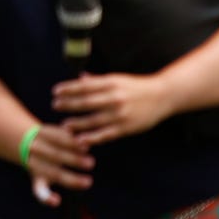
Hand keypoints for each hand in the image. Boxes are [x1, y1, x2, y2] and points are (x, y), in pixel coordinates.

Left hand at [22, 124, 93, 206]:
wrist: (26, 140)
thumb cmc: (40, 167)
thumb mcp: (39, 181)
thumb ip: (46, 194)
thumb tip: (55, 202)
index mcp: (36, 176)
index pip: (40, 190)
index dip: (47, 197)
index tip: (57, 201)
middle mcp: (35, 161)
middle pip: (54, 172)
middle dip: (72, 178)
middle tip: (89, 178)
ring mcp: (38, 146)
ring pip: (56, 153)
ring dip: (73, 156)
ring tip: (89, 158)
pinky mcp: (43, 132)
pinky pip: (57, 137)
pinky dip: (70, 141)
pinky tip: (84, 143)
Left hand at [52, 71, 170, 145]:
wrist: (163, 96)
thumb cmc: (137, 86)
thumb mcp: (118, 79)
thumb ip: (98, 81)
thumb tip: (79, 78)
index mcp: (111, 83)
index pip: (84, 86)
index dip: (68, 89)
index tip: (55, 91)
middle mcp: (114, 97)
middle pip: (86, 102)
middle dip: (68, 104)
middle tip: (54, 105)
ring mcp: (120, 113)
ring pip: (93, 120)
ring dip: (77, 123)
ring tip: (64, 125)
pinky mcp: (126, 127)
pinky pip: (105, 134)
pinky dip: (92, 138)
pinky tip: (80, 140)